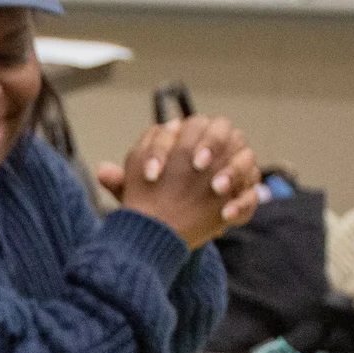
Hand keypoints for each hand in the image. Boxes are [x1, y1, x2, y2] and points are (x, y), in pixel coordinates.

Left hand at [95, 115, 262, 248]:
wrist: (170, 225)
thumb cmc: (154, 198)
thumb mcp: (138, 191)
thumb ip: (123, 181)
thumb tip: (101, 171)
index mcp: (190, 140)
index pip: (187, 127)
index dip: (171, 144)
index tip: (156, 170)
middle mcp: (217, 150)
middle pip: (225, 130)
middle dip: (213, 143)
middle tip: (197, 164)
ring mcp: (235, 171)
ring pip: (246, 159)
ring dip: (232, 171)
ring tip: (216, 188)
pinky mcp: (244, 196)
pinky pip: (252, 196)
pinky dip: (242, 204)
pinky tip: (225, 216)